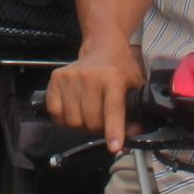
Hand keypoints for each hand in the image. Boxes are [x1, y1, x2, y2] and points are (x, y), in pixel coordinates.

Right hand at [45, 39, 145, 153]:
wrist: (101, 47)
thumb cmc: (119, 69)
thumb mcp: (135, 86)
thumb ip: (137, 111)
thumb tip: (134, 135)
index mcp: (113, 77)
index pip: (113, 109)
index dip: (113, 130)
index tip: (114, 147)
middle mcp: (90, 76)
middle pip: (91, 121)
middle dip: (98, 129)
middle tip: (103, 122)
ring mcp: (71, 77)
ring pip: (73, 121)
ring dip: (81, 125)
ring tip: (88, 114)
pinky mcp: (56, 78)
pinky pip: (56, 113)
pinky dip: (64, 119)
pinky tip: (74, 110)